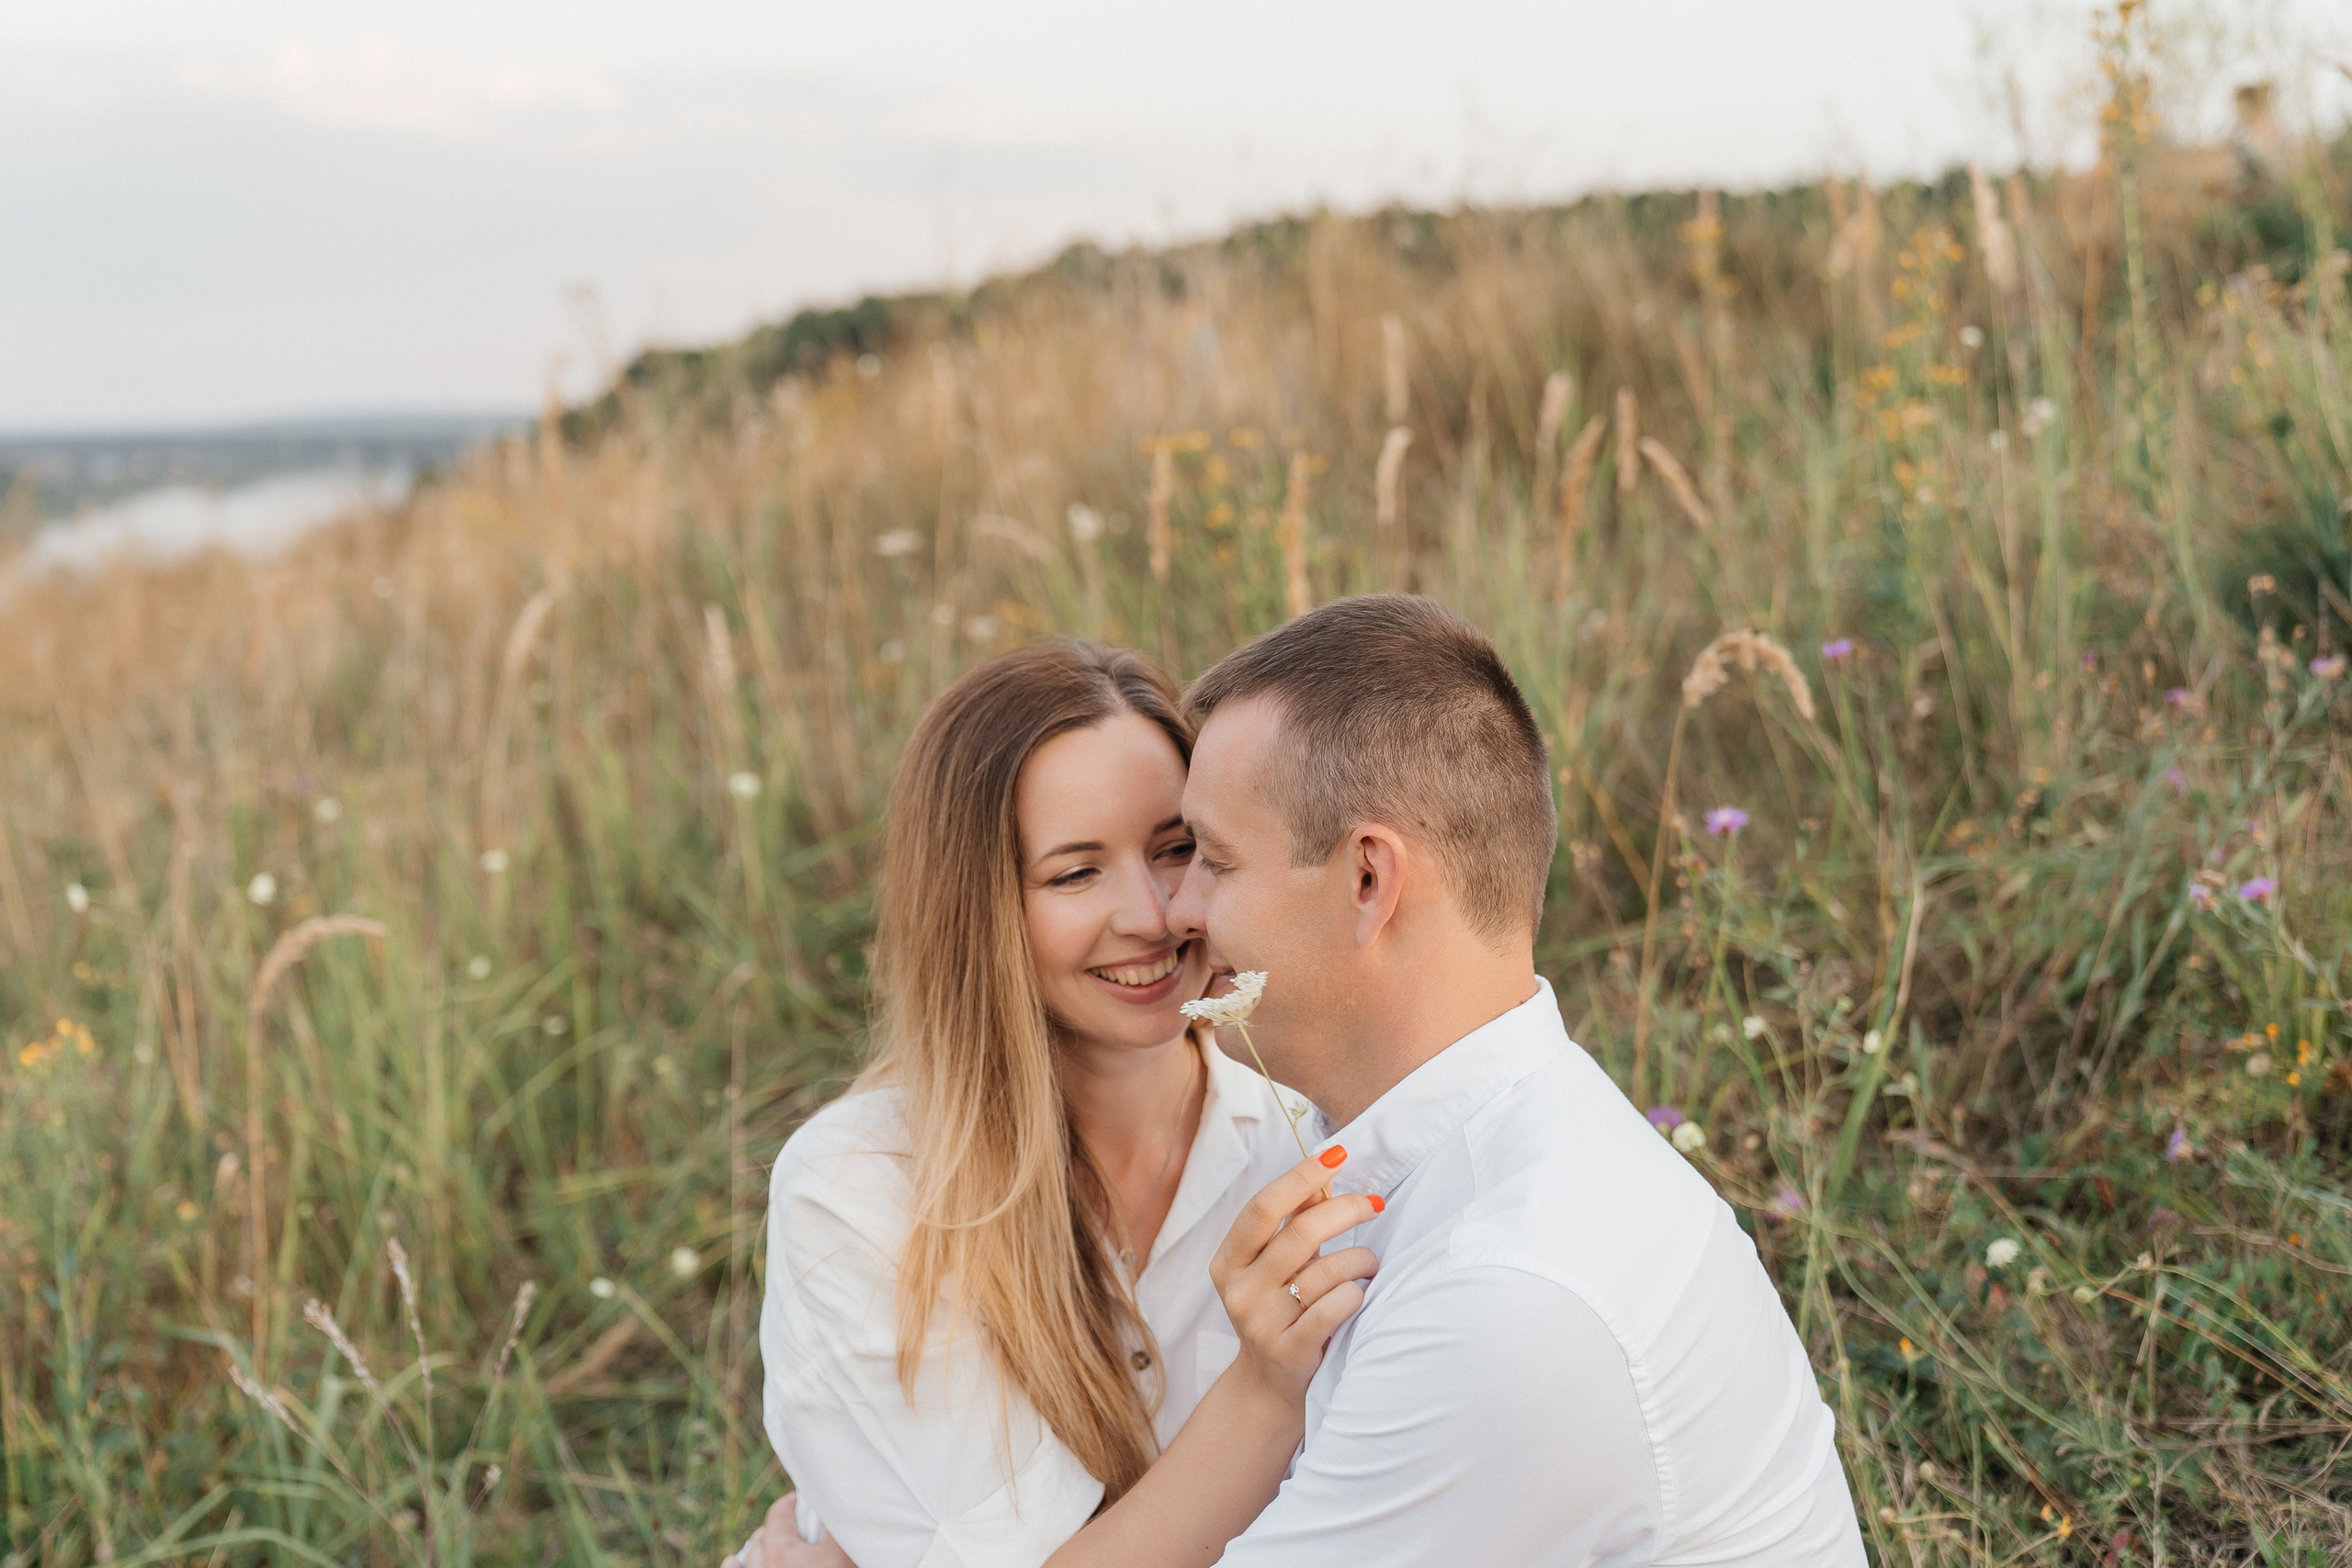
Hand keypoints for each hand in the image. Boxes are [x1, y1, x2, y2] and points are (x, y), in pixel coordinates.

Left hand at [722, 1495, 856, 1567]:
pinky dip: (735, 1567)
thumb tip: (835, 1495)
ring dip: (756, 1548)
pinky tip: (734, 1563)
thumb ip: (837, 1522)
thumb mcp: (842, 1552)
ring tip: (763, 1541)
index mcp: (781, 1552)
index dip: (789, 1503)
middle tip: (791, 1522)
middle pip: (763, 1537)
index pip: (778, 1516)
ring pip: (747, 1560)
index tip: (797, 1499)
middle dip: (776, 1526)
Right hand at [1209, 1148, 1380, 1406]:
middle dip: (1345, 1210)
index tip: (1336, 1155)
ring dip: (1361, 1259)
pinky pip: (1336, 1309)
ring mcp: (1263, 1324)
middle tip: (1374, 1203)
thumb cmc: (1279, 1310)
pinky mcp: (1290, 1352)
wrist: (1267, 1387)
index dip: (1300, 1177)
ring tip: (1370, 1264)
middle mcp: (1239, 1291)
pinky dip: (1356, 1294)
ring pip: (1326, 1272)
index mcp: (1229, 1262)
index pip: (1263, 1208)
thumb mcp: (1274, 1267)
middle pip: (1299, 1234)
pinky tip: (1362, 1294)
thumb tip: (1322, 1174)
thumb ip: (1293, 1222)